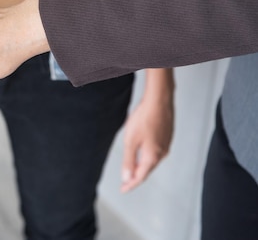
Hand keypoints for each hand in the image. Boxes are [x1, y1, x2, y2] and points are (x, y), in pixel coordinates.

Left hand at [121, 69, 174, 191]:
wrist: (159, 100)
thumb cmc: (144, 118)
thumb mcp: (130, 140)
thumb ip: (129, 160)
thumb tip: (127, 177)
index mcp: (152, 157)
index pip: (140, 177)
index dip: (130, 184)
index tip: (123, 189)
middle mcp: (162, 153)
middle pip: (147, 169)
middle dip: (136, 176)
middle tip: (126, 182)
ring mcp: (166, 145)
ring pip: (152, 160)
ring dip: (142, 166)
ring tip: (133, 169)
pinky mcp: (167, 136)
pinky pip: (156, 152)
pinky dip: (147, 156)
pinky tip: (142, 153)